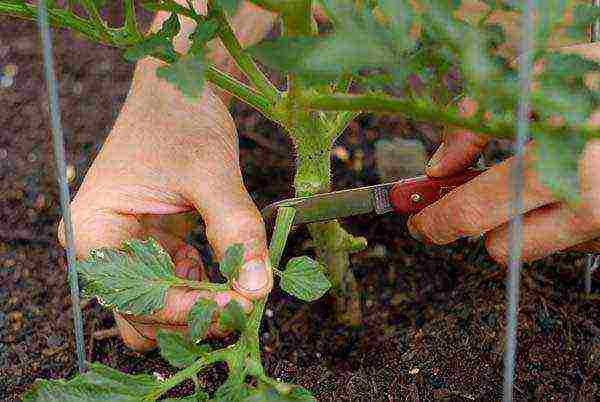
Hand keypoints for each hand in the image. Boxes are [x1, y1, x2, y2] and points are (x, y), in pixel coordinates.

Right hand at [58, 57, 271, 350]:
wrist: (178, 89)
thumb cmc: (182, 120)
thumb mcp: (212, 175)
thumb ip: (235, 231)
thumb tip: (258, 290)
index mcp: (93, 232)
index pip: (139, 298)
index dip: (193, 308)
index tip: (245, 304)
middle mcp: (100, 248)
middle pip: (142, 313)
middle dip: (194, 313)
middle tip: (247, 301)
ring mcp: (124, 248)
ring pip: (159, 305)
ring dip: (199, 303)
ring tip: (241, 286)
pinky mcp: (149, 244)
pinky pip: (173, 283)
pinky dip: (202, 284)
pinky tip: (226, 264)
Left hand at [408, 43, 599, 263]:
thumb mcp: (537, 79)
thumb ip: (478, 120)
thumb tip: (440, 165)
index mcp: (557, 167)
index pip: (473, 214)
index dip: (437, 221)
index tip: (420, 222)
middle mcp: (587, 208)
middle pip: (500, 246)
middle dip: (477, 222)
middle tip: (466, 199)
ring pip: (535, 246)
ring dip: (522, 219)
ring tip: (539, 176)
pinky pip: (570, 240)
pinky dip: (557, 217)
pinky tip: (571, 184)